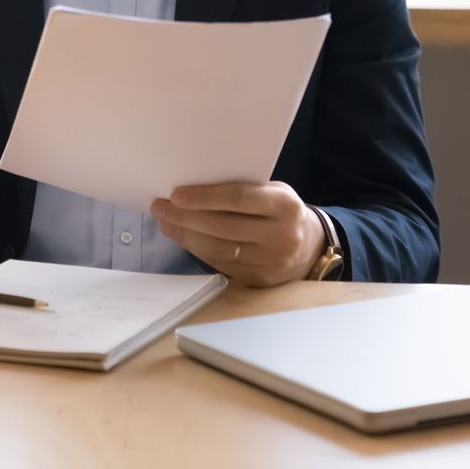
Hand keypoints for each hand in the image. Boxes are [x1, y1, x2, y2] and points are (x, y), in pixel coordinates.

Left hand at [148, 181, 323, 287]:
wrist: (309, 246)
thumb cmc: (280, 211)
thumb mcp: (272, 192)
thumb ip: (242, 190)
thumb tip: (190, 189)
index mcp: (285, 206)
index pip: (239, 199)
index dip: (204, 197)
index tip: (176, 195)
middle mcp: (282, 236)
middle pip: (224, 226)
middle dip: (186, 217)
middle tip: (160, 207)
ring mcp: (272, 262)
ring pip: (219, 249)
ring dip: (186, 235)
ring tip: (165, 222)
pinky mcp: (259, 279)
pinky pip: (221, 263)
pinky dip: (197, 250)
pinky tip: (182, 237)